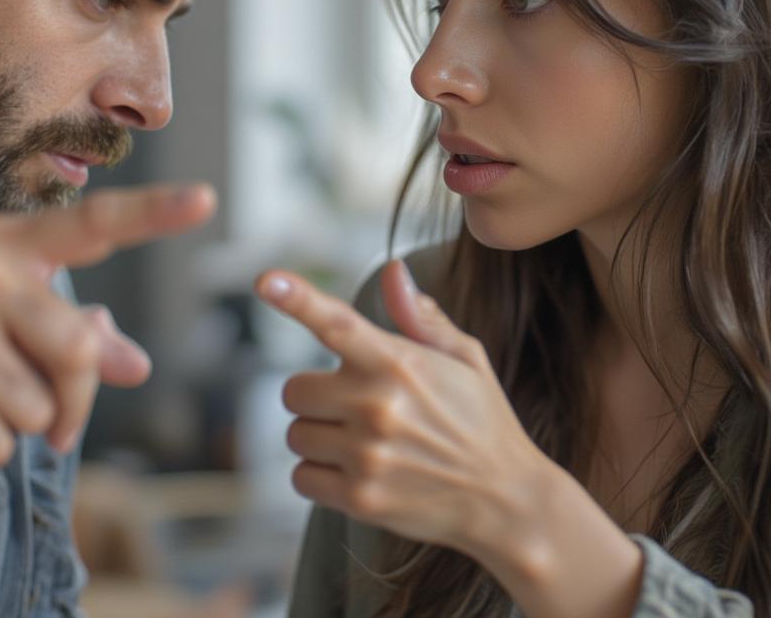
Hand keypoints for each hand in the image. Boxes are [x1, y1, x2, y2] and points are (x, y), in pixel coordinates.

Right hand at [0, 183, 214, 465]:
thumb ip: (71, 336)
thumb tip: (138, 364)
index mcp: (7, 245)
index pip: (91, 223)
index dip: (153, 212)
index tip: (206, 199)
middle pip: (78, 350)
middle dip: (74, 402)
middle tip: (54, 422)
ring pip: (40, 406)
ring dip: (16, 425)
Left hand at [254, 260, 551, 562]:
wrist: (506, 500)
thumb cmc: (481, 418)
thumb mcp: (465, 358)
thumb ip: (420, 317)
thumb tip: (393, 270)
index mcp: (399, 363)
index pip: (337, 323)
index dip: (297, 298)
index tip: (265, 280)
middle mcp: (377, 406)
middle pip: (294, 390)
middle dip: (316, 396)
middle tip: (353, 406)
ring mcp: (367, 455)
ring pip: (295, 434)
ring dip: (318, 436)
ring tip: (363, 441)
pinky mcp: (360, 499)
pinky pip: (301, 477)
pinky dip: (319, 475)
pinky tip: (356, 471)